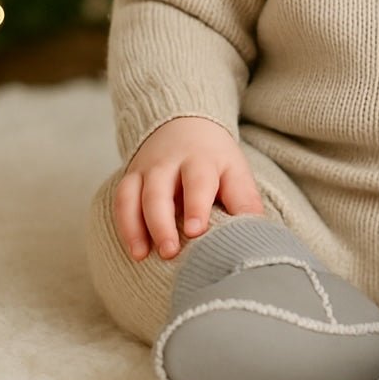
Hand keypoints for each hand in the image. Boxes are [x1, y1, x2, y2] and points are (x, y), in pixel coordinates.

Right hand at [114, 116, 263, 261]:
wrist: (186, 124)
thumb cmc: (215, 159)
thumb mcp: (235, 171)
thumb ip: (244, 200)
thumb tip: (256, 233)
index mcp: (203, 159)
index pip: (198, 181)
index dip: (196, 206)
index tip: (196, 231)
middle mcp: (171, 162)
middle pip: (160, 191)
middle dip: (162, 222)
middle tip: (169, 252)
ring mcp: (148, 169)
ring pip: (134, 196)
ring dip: (136, 227)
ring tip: (142, 256)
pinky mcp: (131, 177)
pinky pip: (122, 201)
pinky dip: (125, 226)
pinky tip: (135, 251)